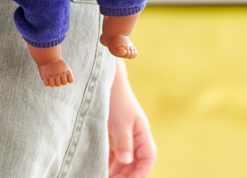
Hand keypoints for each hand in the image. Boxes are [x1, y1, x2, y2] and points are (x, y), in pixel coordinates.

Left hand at [108, 61, 156, 176]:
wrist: (104, 79)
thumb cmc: (116, 98)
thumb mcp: (120, 121)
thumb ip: (123, 142)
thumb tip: (126, 160)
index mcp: (142, 133)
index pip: (147, 159)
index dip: (141, 173)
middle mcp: (134, 135)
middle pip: (135, 162)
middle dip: (126, 175)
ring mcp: (123, 134)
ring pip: (123, 159)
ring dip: (116, 170)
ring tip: (102, 176)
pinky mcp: (112, 132)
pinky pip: (112, 152)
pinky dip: (108, 162)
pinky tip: (99, 166)